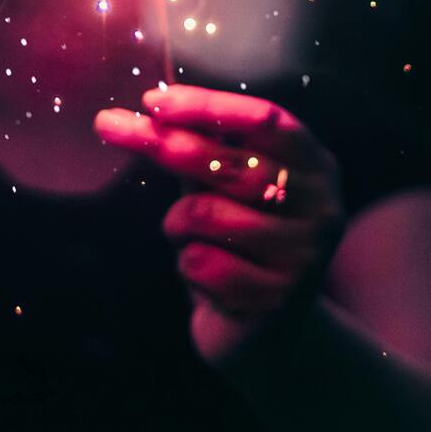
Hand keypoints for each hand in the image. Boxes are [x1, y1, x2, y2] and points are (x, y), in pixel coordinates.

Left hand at [95, 85, 343, 368]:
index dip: (208, 105)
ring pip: (205, 215)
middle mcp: (321, 206)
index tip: (152, 100)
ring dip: (176, 225)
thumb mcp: (224, 185)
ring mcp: (305, 256)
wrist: (265, 332)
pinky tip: (206, 279)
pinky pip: (201, 263)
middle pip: (231, 163)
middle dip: (164, 143)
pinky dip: (186, 267)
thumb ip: (201, 146)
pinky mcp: (279, 301)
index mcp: (313, 164)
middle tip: (109, 125)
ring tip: (188, 240)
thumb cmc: (238, 240)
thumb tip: (150, 108)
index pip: (264, 119)